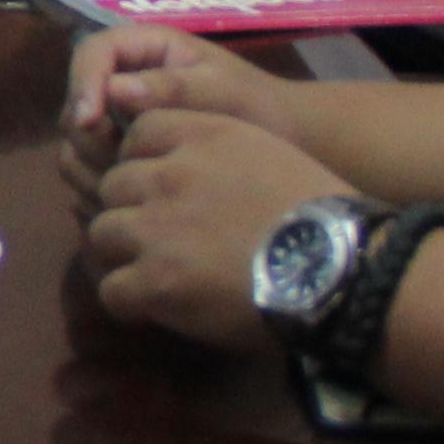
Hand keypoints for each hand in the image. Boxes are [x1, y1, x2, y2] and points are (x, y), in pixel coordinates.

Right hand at [58, 23, 299, 206]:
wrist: (280, 143)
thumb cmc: (257, 107)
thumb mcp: (222, 91)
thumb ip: (174, 88)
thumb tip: (117, 90)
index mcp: (145, 48)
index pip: (92, 53)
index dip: (83, 83)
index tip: (91, 121)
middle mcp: (122, 80)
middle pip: (76, 102)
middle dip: (89, 135)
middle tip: (119, 164)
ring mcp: (116, 119)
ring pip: (74, 140)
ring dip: (89, 165)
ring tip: (126, 189)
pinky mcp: (116, 153)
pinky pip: (85, 170)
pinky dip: (95, 187)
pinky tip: (124, 206)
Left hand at [84, 106, 354, 352]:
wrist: (341, 270)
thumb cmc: (320, 216)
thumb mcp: (269, 153)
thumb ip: (218, 151)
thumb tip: (189, 168)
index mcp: (203, 135)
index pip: (138, 133)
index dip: (143, 163)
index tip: (161, 190)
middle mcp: (170, 174)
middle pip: (113, 185)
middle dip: (130, 210)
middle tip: (156, 238)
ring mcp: (157, 227)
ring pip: (101, 233)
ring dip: (123, 255)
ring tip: (152, 275)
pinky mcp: (155, 280)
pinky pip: (111, 289)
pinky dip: (127, 302)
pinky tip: (153, 310)